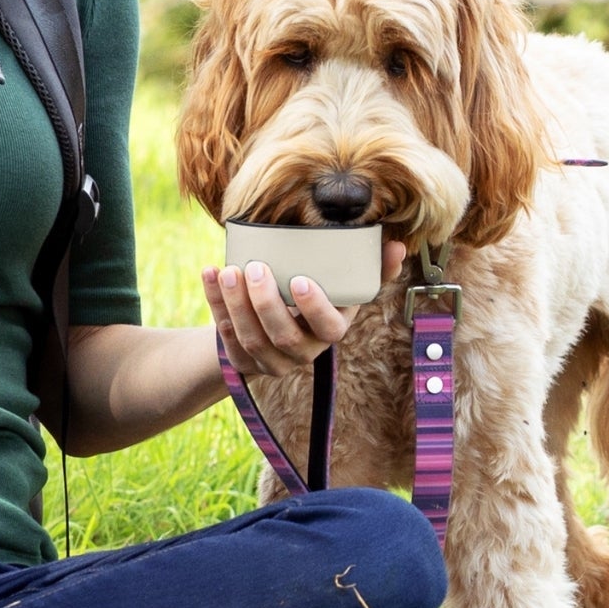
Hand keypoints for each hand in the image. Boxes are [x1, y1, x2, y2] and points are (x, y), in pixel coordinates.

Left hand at [202, 240, 407, 377]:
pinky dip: (215, 303)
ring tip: (228, 271)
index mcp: (330, 331)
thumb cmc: (312, 299)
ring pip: (252, 339)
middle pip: (283, 336)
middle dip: (265, 302)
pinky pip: (225, 337)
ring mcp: (271, 361)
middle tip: (253, 268)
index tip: (299, 280)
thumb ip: (372, 268)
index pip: (329, 329)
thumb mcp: (343, 288)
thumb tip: (398, 245)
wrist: (273, 331)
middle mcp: (303, 352)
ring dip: (236, 304)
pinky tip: (209, 274)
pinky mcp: (242, 360)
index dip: (314, 308)